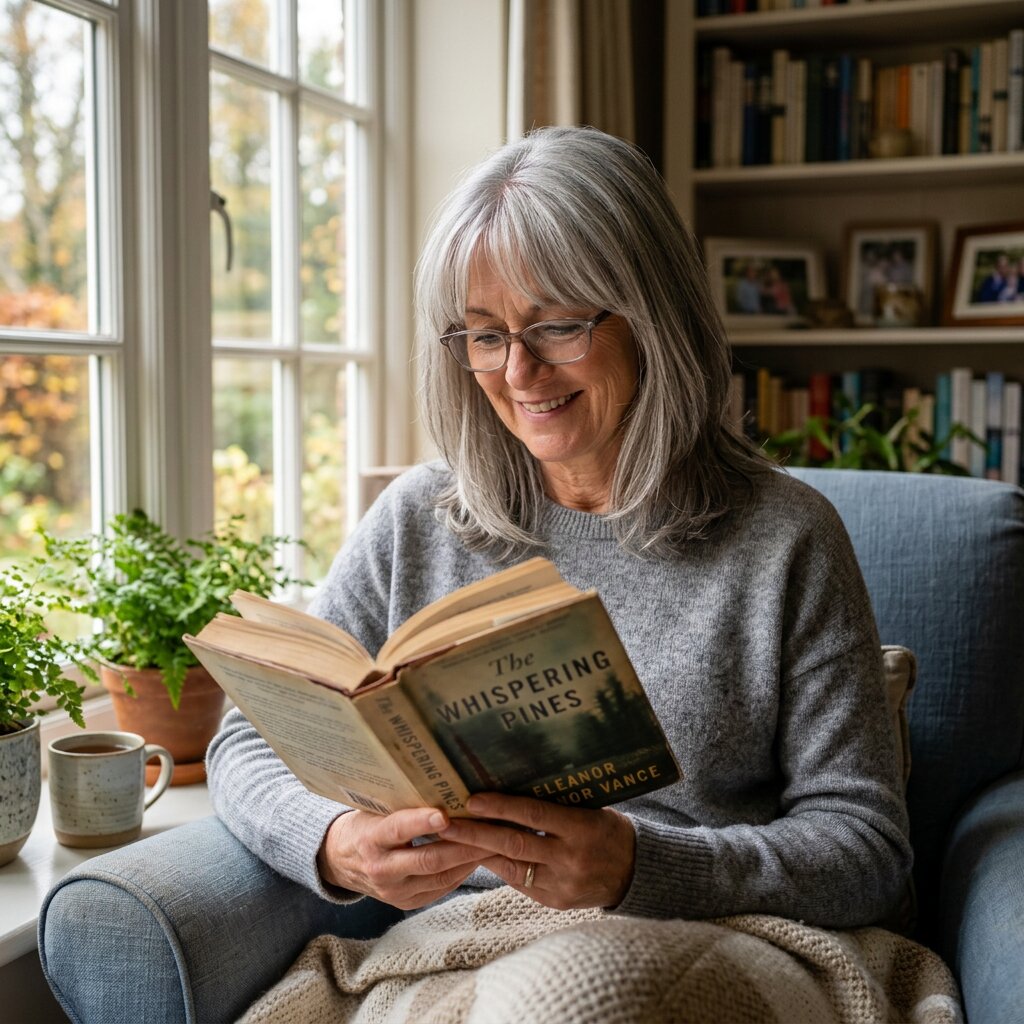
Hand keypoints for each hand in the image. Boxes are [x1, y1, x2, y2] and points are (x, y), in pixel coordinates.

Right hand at [317, 807, 491, 910]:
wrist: (340, 860)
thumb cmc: (365, 824)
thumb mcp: (375, 809)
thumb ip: (403, 804)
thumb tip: (442, 785)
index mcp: (371, 840)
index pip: (399, 830)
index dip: (422, 822)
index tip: (446, 814)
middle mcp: (382, 869)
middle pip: (429, 859)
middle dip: (463, 844)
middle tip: (491, 829)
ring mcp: (394, 891)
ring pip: (441, 876)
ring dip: (469, 859)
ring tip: (494, 842)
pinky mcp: (406, 903)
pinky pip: (441, 888)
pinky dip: (462, 872)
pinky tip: (478, 857)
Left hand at [438, 793, 635, 910]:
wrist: (637, 872)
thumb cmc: (608, 830)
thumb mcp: (589, 810)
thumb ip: (556, 805)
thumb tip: (512, 788)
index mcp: (581, 828)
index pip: (533, 815)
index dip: (500, 807)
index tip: (472, 799)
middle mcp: (570, 858)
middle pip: (515, 844)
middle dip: (476, 833)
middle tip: (446, 823)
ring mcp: (563, 884)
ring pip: (513, 868)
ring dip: (480, 853)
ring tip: (453, 841)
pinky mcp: (557, 903)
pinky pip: (521, 884)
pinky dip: (501, 868)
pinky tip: (481, 857)